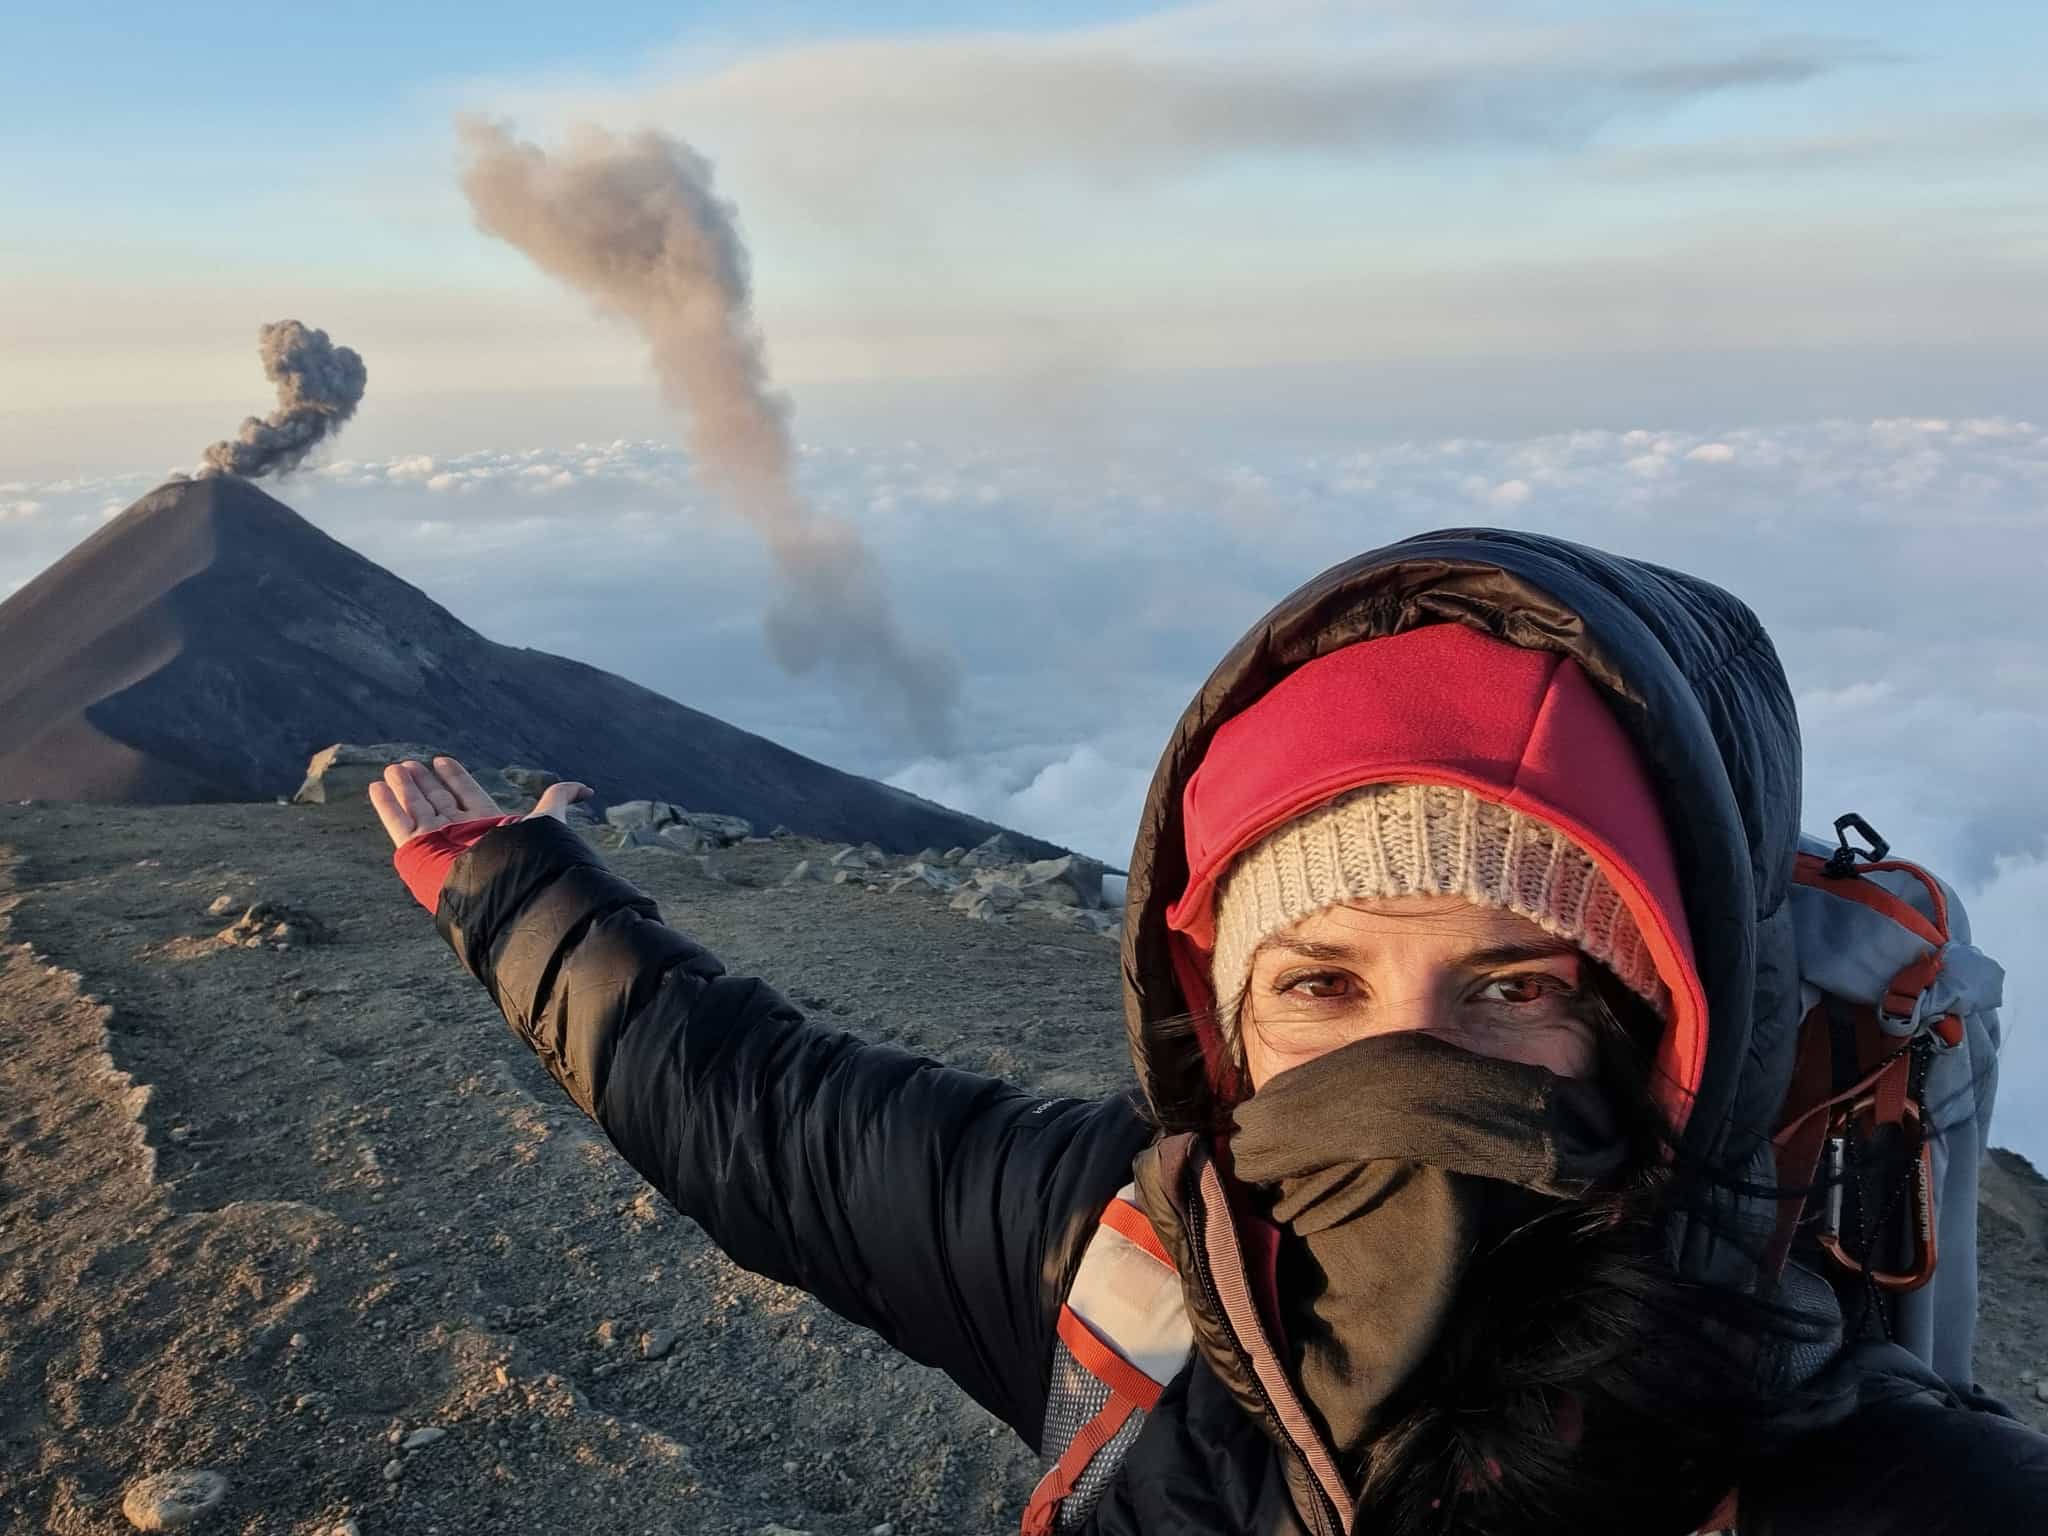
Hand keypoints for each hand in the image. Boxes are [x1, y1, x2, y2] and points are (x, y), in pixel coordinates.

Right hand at [368, 756, 592, 849]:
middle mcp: (459, 832)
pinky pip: (398, 822)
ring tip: (395, 768)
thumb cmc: (524, 857)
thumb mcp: (547, 820)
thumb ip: (560, 798)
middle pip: (438, 799)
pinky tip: (378, 787)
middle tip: (410, 763)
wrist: (497, 891)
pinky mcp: (415, 849)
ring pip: (417, 806)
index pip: (467, 794)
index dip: (454, 777)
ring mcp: (436, 840)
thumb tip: (588, 788)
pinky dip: (386, 804)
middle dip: (425, 781)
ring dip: (405, 787)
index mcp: (486, 824)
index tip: (441, 760)